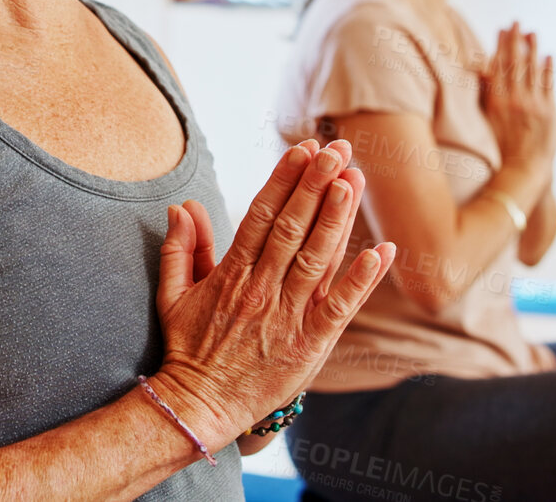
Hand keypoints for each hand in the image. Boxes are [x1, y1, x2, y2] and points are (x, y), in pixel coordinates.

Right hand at [149, 139, 395, 448]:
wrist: (199, 406)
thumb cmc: (188, 350)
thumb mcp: (173, 295)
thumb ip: (181, 249)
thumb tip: (183, 206)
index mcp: (232, 273)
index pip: (261, 215)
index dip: (284, 180)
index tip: (303, 149)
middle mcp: (261, 289)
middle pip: (293, 228)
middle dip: (316, 185)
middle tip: (337, 150)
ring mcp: (287, 317)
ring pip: (317, 258)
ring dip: (337, 218)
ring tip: (354, 179)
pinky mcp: (309, 346)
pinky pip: (339, 308)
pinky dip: (360, 281)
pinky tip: (381, 252)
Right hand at [479, 23, 555, 179]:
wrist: (524, 168)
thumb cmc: (501, 147)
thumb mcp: (486, 121)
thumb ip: (484, 95)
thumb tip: (481, 72)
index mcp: (496, 101)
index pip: (499, 66)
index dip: (501, 46)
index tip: (501, 29)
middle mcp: (514, 99)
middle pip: (515, 63)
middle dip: (515, 41)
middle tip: (516, 23)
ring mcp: (533, 104)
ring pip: (532, 70)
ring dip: (532, 49)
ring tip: (531, 33)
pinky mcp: (549, 111)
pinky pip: (548, 84)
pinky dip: (548, 69)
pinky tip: (547, 56)